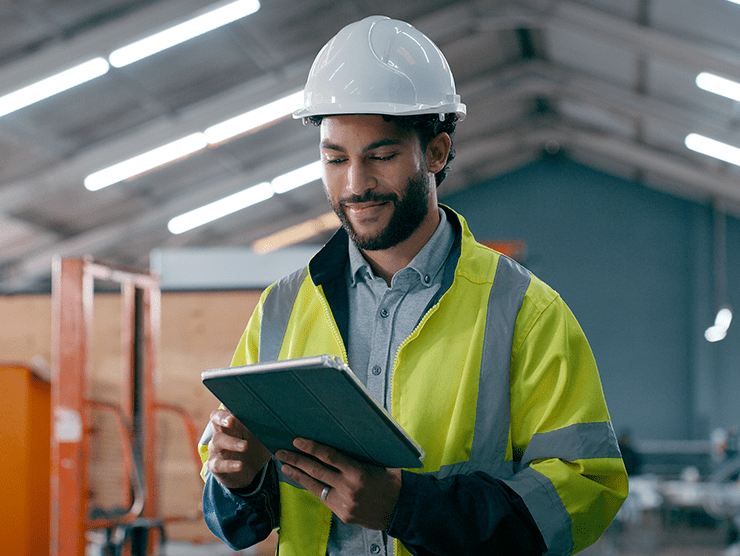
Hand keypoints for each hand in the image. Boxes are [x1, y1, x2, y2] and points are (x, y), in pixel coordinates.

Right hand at [206, 408, 271, 489]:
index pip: (227, 407)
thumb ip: (267, 424)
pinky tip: (240, 465)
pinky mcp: (216, 465)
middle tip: (232, 420)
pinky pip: (218, 464)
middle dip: (223, 418)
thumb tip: (282, 412)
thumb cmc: (256, 448)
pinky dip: (230, 465)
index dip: (230, 404)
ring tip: (245, 446)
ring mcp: (216, 449)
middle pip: (215, 419)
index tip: (237, 401)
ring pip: (218, 441)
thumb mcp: (262, 435)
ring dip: (232, 443)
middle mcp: (221, 431)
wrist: (251, 473)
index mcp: (232, 421)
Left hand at [275, 438, 401, 529]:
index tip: (297, 440)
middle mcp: (349, 489)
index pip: (329, 457)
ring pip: (315, 487)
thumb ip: (358, 454)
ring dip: (297, 475)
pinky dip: (312, 487)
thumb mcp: (377, 462)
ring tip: (285, 465)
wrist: (402, 509)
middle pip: (316, 471)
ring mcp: (344, 504)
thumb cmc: (391, 479)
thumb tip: (338, 438)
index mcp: (359, 473)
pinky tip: (303, 480)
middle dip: (296, 460)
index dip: (311, 448)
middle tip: (280, 451)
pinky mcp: (342, 515)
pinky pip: (323, 498)